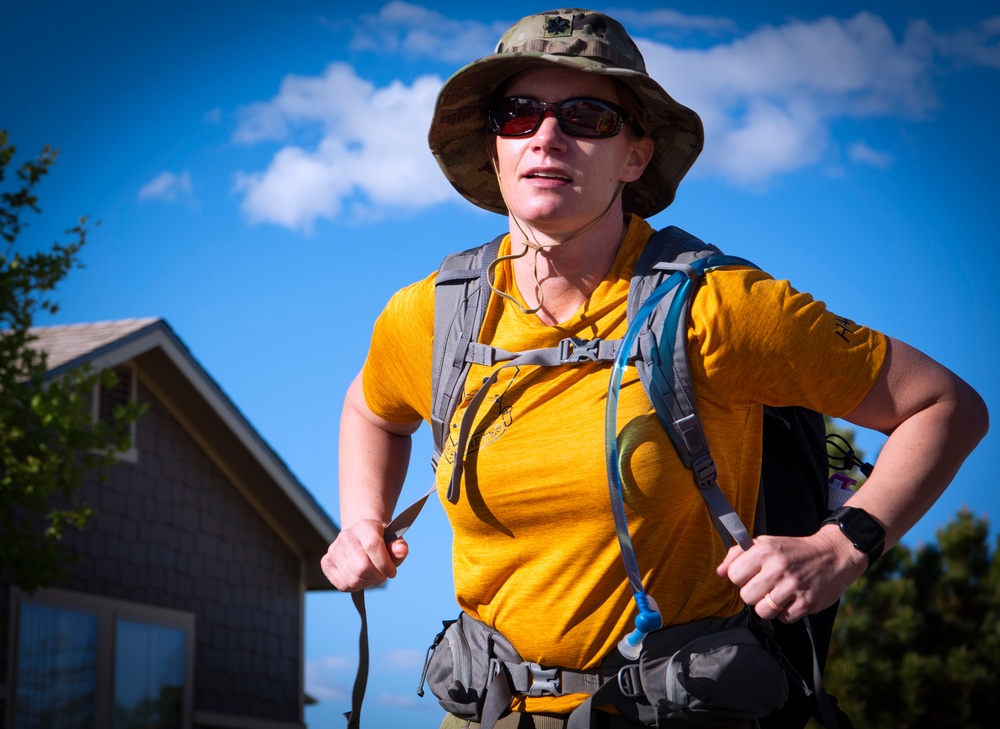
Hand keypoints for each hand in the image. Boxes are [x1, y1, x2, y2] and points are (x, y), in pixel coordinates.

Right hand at [321, 518, 408, 591]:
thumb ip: (399, 547)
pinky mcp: (326, 563)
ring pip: (353, 580)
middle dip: (377, 577)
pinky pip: (343, 585)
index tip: (392, 571)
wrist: (361, 537)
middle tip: (382, 576)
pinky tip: (360, 578)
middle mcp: (346, 536)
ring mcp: (334, 549)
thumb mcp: (394, 541)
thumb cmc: (381, 541)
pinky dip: (355, 587)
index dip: (385, 564)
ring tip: (372, 576)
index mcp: (365, 526)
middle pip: (362, 567)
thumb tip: (401, 551)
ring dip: (367, 583)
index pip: (373, 546)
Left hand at [716, 527, 866, 621]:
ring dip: (768, 607)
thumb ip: (738, 555)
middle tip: (765, 586)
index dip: (740, 578)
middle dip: (753, 594)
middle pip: (746, 596)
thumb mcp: (765, 543)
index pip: (733, 575)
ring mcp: (794, 586)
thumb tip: (718, 572)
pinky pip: (783, 619)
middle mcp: (778, 567)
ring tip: (777, 595)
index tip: (751, 575)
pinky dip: (785, 613)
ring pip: (762, 611)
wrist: (833, 554)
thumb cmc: (793, 550)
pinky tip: (791, 600)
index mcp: (764, 550)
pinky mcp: (808, 602)